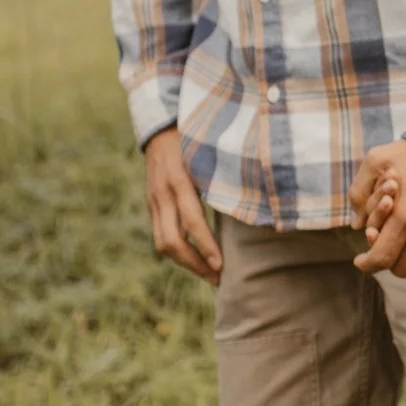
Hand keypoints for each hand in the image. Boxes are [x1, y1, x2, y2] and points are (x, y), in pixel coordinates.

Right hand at [143, 127, 221, 284]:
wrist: (161, 127)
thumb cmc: (196, 140)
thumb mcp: (210, 154)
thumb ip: (223, 178)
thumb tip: (254, 202)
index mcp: (180, 181)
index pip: (192, 222)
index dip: (206, 245)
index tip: (221, 264)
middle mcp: (162, 194)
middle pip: (171, 242)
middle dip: (194, 263)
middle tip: (218, 278)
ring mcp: (153, 201)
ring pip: (162, 243)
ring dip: (185, 263)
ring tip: (209, 274)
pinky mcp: (151, 205)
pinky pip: (160, 235)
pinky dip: (178, 252)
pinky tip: (196, 259)